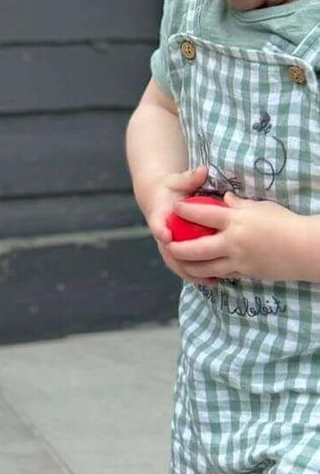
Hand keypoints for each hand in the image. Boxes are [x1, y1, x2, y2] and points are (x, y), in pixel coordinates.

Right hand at [137, 164, 209, 280]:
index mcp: (159, 215)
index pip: (157, 224)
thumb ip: (189, 177)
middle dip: (181, 262)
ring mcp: (168, 244)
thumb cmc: (170, 188)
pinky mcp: (176, 251)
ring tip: (211, 282)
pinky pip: (184, 266)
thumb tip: (203, 170)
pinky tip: (214, 281)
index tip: (167, 236)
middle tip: (196, 269)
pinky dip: (196, 275)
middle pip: (167, 251)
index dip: (161, 231)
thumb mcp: (178, 180)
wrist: (158, 197)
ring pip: (176, 263)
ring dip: (191, 274)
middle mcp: (162, 233)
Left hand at [168, 193, 319, 285]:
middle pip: (196, 247)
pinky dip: (212, 273)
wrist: (305, 248)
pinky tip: (204, 273)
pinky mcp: (246, 273)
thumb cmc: (285, 222)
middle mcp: (232, 241)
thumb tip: (225, 199)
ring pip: (206, 266)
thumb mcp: (260, 207)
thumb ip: (239, 205)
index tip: (175, 207)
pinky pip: (223, 274)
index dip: (186, 210)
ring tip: (180, 262)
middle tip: (168, 245)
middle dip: (179, 247)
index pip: (202, 214)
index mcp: (235, 220)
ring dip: (190, 266)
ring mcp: (238, 260)